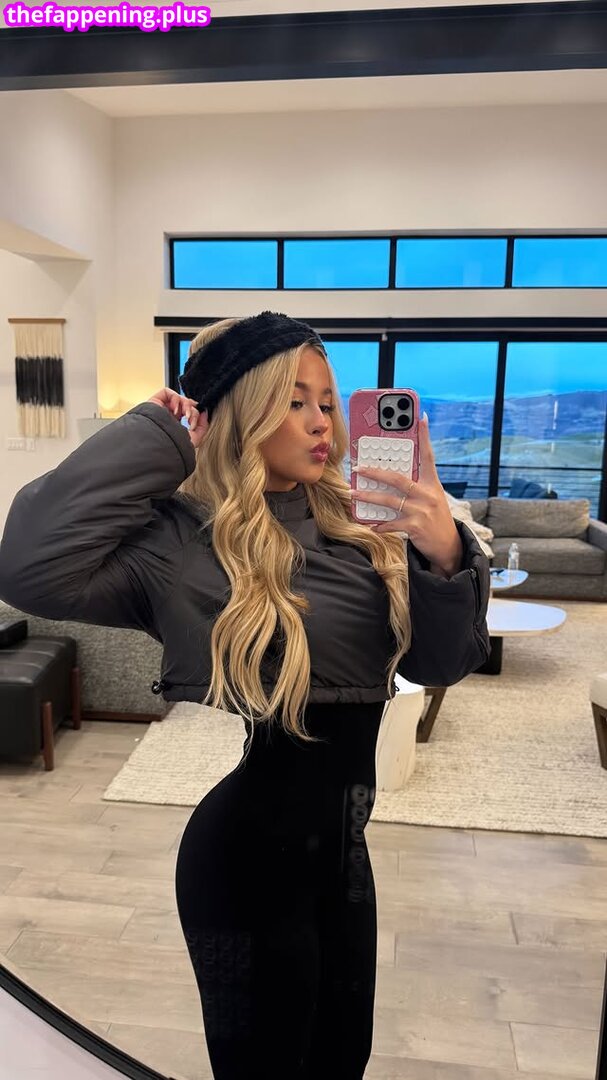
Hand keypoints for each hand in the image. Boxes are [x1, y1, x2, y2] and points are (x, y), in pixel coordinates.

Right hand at [147, 388, 208, 449]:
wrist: (161, 445)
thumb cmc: (174, 446)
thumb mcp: (195, 438)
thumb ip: (203, 425)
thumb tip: (204, 412)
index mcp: (175, 424)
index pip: (187, 412)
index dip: (195, 413)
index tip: (198, 420)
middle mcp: (168, 416)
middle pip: (184, 404)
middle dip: (192, 410)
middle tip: (191, 420)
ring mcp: (161, 408)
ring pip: (178, 398)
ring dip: (186, 405)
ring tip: (186, 416)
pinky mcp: (154, 402)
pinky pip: (167, 392)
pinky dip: (176, 399)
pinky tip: (175, 411)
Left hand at [349, 413, 463, 576]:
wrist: (448, 545)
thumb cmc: (435, 517)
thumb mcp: (432, 497)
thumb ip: (416, 485)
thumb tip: (392, 474)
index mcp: (432, 484)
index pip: (428, 456)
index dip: (425, 437)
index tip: (421, 418)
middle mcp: (427, 495)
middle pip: (397, 479)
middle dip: (375, 473)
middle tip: (359, 468)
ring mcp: (421, 511)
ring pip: (389, 501)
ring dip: (368, 498)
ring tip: (353, 494)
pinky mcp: (415, 527)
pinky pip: (391, 524)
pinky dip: (379, 525)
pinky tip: (371, 525)